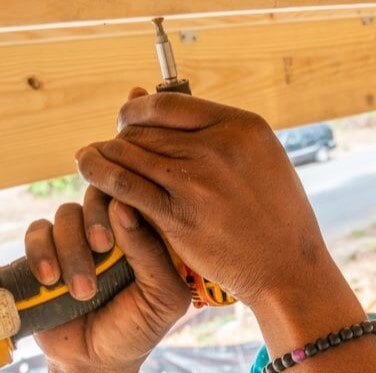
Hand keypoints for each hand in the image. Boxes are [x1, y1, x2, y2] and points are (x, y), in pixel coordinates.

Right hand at [25, 184, 190, 372]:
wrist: (94, 363)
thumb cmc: (136, 330)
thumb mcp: (161, 299)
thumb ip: (151, 255)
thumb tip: (124, 207)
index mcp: (144, 235)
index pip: (135, 197)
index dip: (124, 202)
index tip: (124, 230)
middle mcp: (110, 231)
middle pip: (97, 195)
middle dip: (96, 221)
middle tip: (101, 247)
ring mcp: (75, 239)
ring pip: (66, 215)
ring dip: (71, 249)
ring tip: (82, 291)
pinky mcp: (45, 252)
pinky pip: (37, 231)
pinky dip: (40, 251)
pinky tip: (50, 280)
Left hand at [73, 91, 341, 310]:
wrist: (287, 268)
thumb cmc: (276, 215)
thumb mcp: (261, 159)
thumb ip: (219, 133)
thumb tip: (166, 103)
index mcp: (241, 127)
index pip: (169, 103)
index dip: (138, 110)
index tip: (128, 121)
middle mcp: (217, 147)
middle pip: (145, 128)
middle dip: (120, 137)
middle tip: (110, 148)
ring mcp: (196, 182)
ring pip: (128, 153)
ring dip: (102, 154)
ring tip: (88, 158)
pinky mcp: (177, 215)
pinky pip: (124, 186)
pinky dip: (100, 178)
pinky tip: (90, 176)